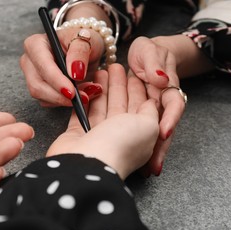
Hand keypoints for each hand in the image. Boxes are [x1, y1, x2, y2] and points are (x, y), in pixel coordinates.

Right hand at [20, 27, 103, 106]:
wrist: (84, 50)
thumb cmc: (82, 41)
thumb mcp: (86, 40)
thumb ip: (80, 53)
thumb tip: (75, 72)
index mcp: (35, 44)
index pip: (42, 65)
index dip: (56, 81)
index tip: (72, 92)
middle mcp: (29, 61)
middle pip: (38, 86)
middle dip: (61, 96)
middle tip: (84, 98)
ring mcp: (32, 77)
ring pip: (43, 97)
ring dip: (66, 100)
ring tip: (87, 93)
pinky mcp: (39, 90)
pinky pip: (50, 102)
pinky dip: (66, 102)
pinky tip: (80, 95)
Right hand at [46, 64, 158, 179]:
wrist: (88, 163)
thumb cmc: (121, 145)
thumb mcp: (147, 125)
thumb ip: (151, 112)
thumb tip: (152, 102)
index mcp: (140, 134)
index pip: (141, 106)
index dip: (138, 88)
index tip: (134, 72)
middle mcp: (120, 135)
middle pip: (120, 104)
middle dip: (119, 84)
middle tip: (114, 65)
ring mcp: (98, 135)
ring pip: (101, 106)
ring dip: (102, 88)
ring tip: (100, 70)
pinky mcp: (78, 135)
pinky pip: (82, 113)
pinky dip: (84, 99)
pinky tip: (86, 86)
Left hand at [128, 36, 185, 174]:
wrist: (144, 56)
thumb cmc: (148, 52)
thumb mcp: (150, 51)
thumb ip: (154, 63)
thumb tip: (160, 79)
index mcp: (169, 88)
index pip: (173, 105)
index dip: (170, 119)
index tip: (164, 133)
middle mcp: (163, 104)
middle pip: (165, 127)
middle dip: (161, 147)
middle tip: (154, 166)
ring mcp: (152, 113)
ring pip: (153, 135)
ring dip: (150, 153)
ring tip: (146, 171)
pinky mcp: (141, 118)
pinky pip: (140, 132)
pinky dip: (138, 146)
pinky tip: (133, 162)